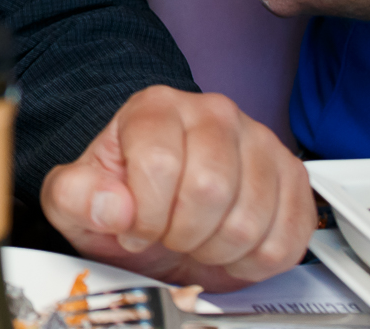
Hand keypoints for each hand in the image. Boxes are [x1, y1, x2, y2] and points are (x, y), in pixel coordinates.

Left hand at [41, 86, 313, 290]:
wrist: (163, 213)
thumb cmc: (124, 201)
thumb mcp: (76, 200)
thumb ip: (76, 197)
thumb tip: (112, 206)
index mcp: (156, 108)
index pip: (159, 164)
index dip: (145, 214)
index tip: (136, 227)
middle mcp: (214, 114)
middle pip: (210, 189)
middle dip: (182, 233)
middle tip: (169, 235)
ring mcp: (260, 142)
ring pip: (250, 220)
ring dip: (217, 250)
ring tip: (197, 239)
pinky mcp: (293, 178)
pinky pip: (285, 239)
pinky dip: (253, 261)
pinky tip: (230, 248)